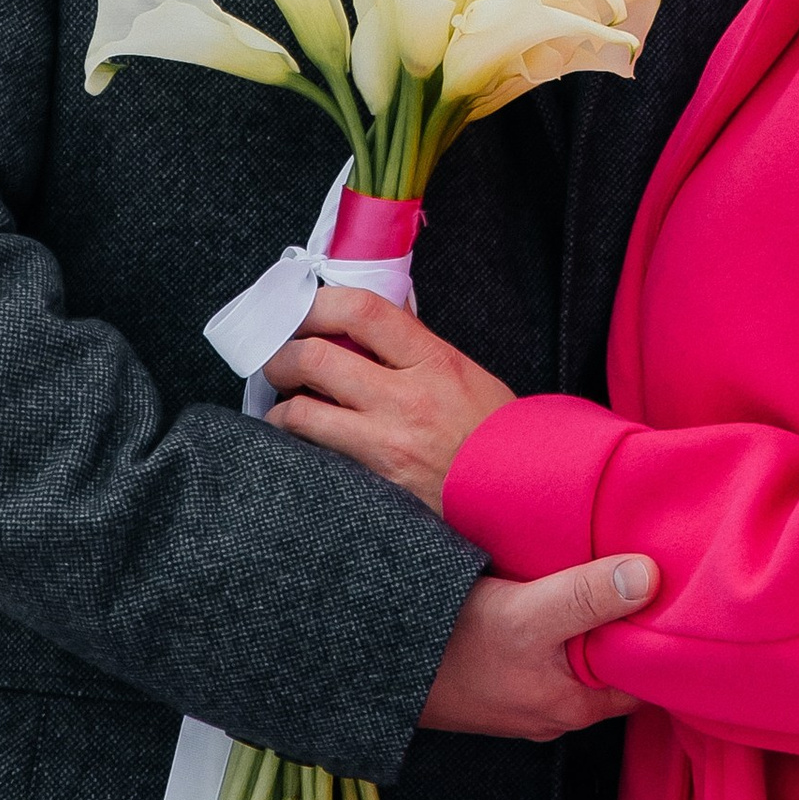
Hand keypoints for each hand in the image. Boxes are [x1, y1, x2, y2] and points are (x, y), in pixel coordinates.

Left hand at [265, 288, 513, 510]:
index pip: (361, 310)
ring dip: (278, 405)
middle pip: (316, 357)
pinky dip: (296, 447)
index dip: (317, 303)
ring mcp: (387, 444)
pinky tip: (297, 444)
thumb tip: (366, 319)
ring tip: (282, 404)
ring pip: (301, 412)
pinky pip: (315, 457)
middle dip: (281, 354)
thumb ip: (415, 345)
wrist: (522, 496)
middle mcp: (406, 398)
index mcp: (433, 360)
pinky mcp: (374, 483)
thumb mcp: (464, 373)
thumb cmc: (496, 435)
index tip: (300, 308)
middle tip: (276, 358)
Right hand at [422, 554, 658, 738]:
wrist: (380, 662)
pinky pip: (548, 655)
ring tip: (606, 575)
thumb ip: (588, 597)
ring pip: (578, 659)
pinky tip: (555, 594)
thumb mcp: (530, 614)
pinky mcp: (505, 681)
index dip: (663, 637)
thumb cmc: (455, 647)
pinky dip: (559, 627)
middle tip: (648, 573)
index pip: (645, 678)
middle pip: (612, 666)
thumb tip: (651, 577)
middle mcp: (558, 711)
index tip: (678, 595)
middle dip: (628, 626)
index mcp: (577, 707)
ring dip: (590, 624)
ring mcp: (529, 699)